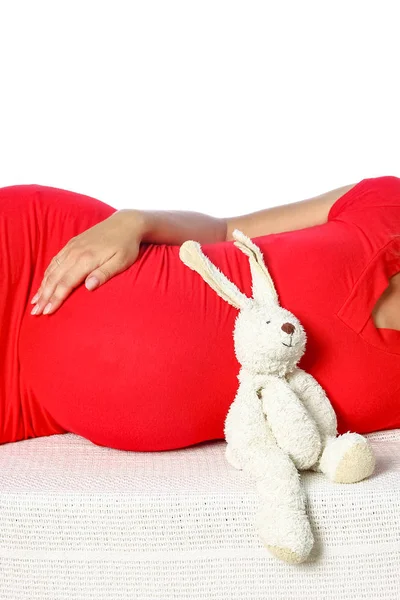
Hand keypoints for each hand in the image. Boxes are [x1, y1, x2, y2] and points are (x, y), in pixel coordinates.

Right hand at [30, 209, 144, 315]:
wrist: (126, 223)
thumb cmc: (126, 246)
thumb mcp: (121, 262)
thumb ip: (104, 274)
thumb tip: (89, 287)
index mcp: (87, 259)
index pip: (66, 283)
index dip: (56, 298)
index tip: (47, 312)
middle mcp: (75, 253)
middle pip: (55, 278)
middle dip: (44, 296)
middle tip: (35, 312)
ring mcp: (72, 247)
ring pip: (52, 269)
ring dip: (42, 286)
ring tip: (34, 301)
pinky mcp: (72, 243)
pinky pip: (55, 260)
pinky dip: (47, 273)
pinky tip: (43, 282)